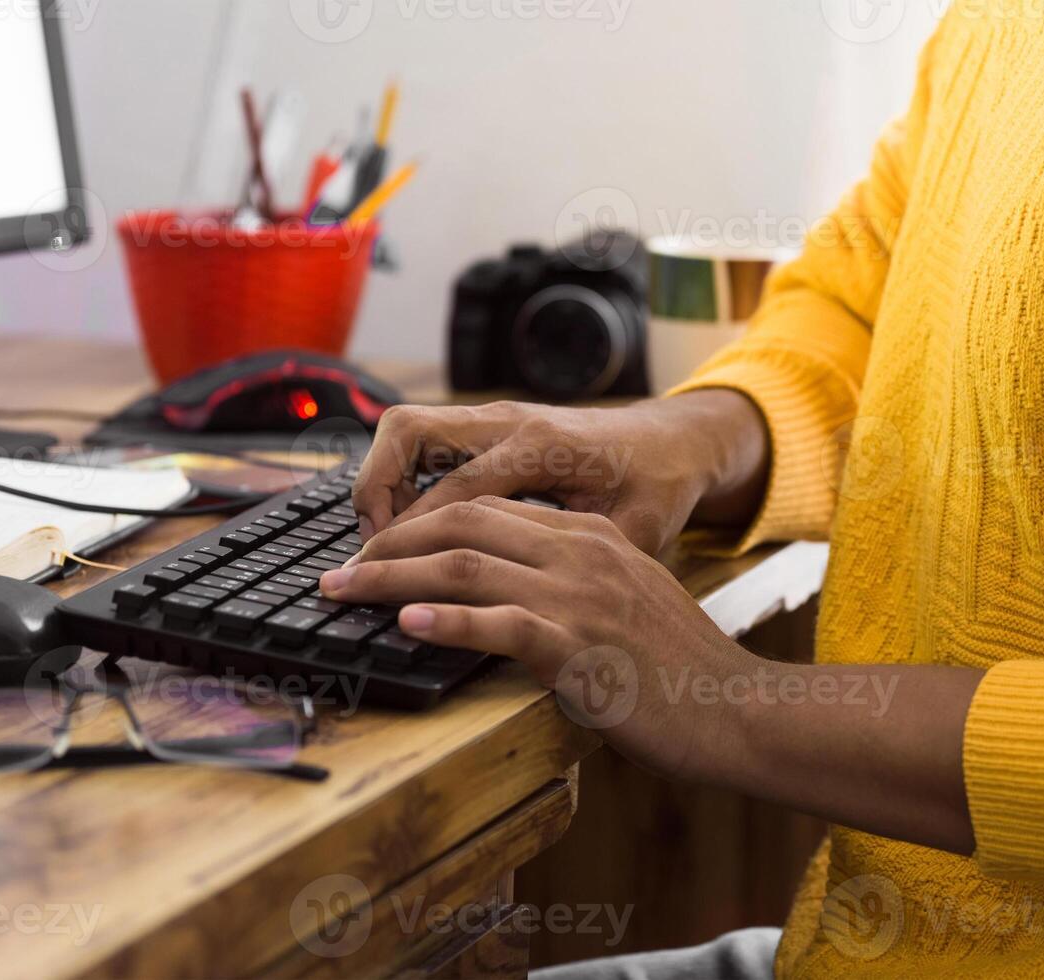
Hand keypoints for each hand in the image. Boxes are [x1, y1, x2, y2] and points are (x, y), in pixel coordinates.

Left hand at [319, 494, 751, 779]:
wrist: (735, 708)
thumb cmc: (680, 668)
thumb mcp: (629, 601)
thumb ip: (577, 584)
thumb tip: (511, 595)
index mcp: (592, 535)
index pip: (488, 509)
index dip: (421, 524)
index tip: (380, 549)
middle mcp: (582, 552)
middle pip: (464, 522)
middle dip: (391, 543)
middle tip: (343, 569)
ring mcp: (580, 595)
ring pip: (465, 566)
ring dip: (392, 579)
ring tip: (346, 591)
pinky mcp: (579, 645)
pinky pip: (497, 623)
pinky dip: (444, 623)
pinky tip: (406, 626)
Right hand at [350, 391, 767, 554]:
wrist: (673, 441)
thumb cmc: (657, 486)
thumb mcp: (636, 532)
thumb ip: (586, 561)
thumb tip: (542, 609)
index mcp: (544, 447)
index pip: (456, 488)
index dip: (415, 532)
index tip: (385, 572)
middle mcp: (511, 421)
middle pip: (410, 434)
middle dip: (374, 490)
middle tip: (370, 552)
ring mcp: (497, 417)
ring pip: (408, 429)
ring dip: (381, 479)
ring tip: (381, 541)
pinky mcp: (491, 425)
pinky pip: (425, 439)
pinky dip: (402, 475)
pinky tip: (409, 525)